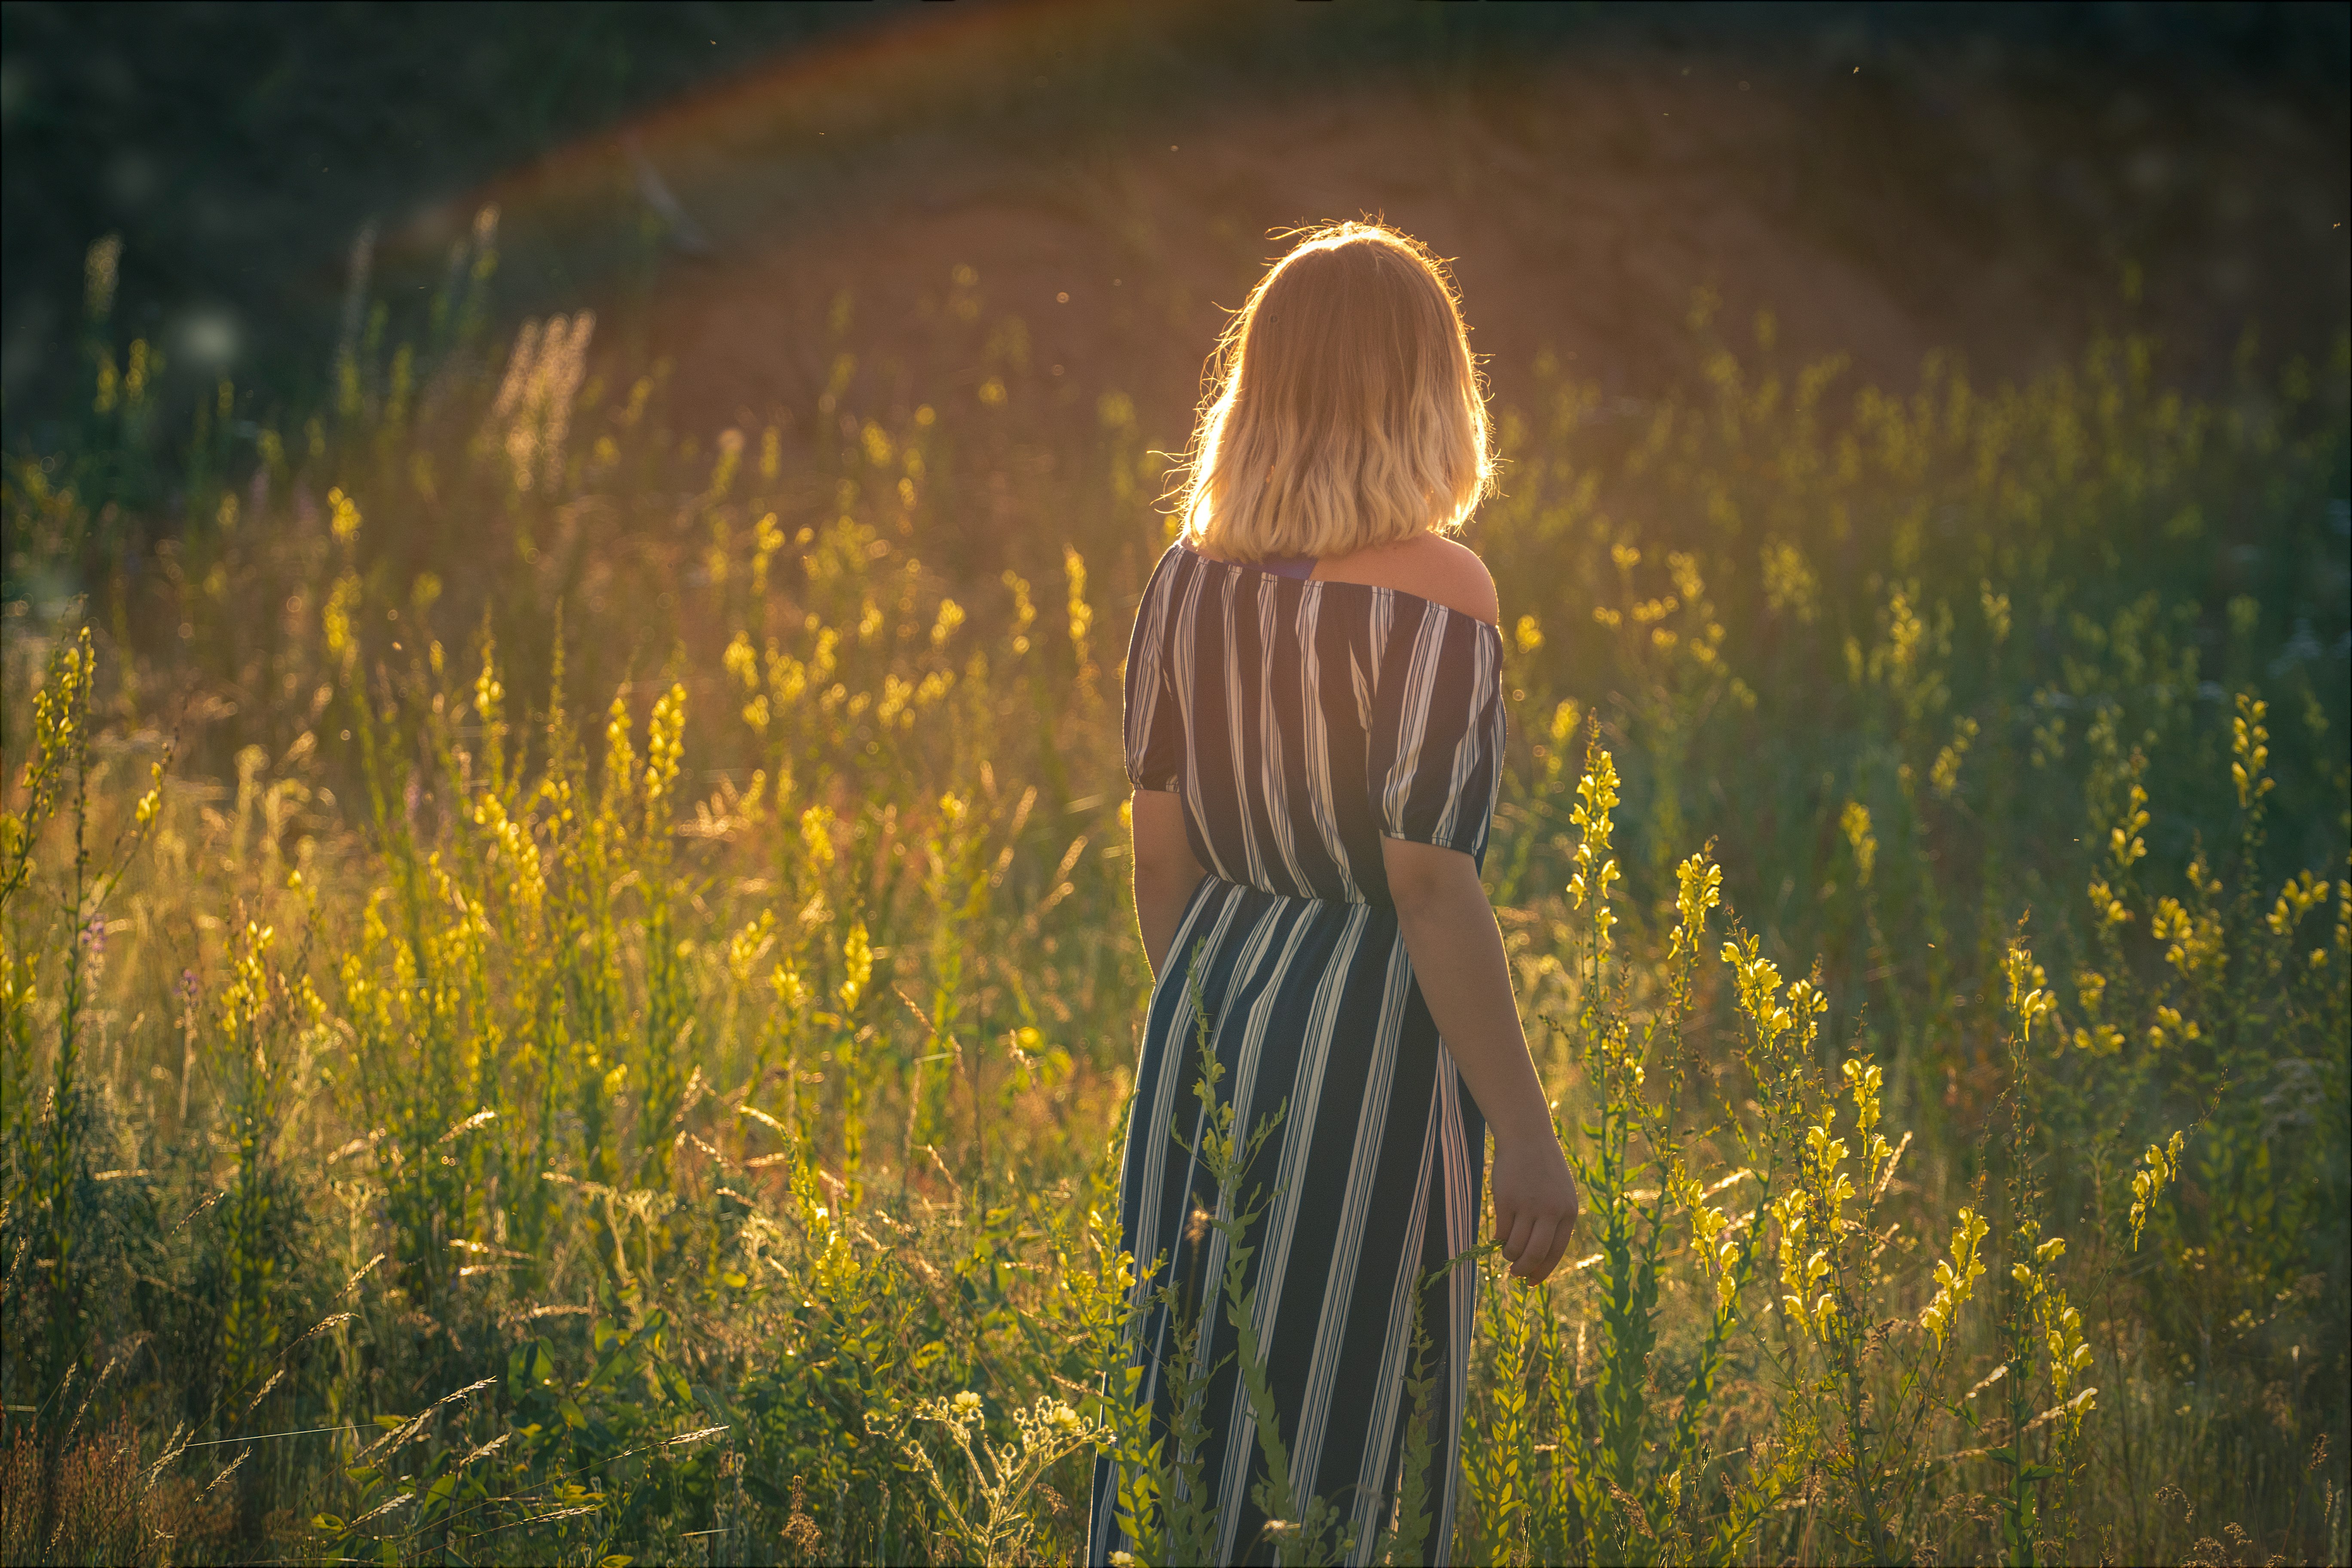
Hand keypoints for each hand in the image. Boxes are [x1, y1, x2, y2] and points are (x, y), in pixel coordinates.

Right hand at [1490, 1127, 1578, 1283]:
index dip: (1543, 1271)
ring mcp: (1528, 1206)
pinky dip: (1498, 1238)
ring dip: (1509, 1255)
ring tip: (1506, 1252)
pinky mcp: (1507, 1201)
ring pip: (1515, 1246)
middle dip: (1524, 1270)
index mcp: (1568, 1212)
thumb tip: (1539, 1257)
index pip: (1556, 1252)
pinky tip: (1499, 1234)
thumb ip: (1555, 1221)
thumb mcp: (1560, 1194)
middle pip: (1535, 1255)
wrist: (1527, 1138)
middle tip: (1515, 1274)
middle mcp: (1551, 1211)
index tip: (1532, 1282)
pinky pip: (1501, 1232)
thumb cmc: (1543, 1168)